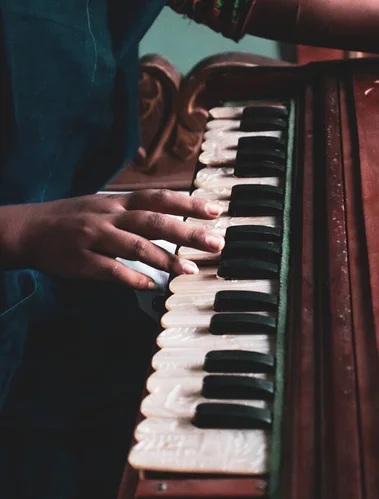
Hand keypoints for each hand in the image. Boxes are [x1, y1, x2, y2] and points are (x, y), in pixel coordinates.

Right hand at [0, 190, 224, 288]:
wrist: (29, 229)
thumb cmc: (71, 219)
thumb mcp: (103, 205)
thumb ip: (134, 211)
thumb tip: (170, 216)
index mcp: (116, 202)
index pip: (159, 198)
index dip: (188, 202)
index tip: (215, 210)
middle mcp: (109, 216)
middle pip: (154, 221)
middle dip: (188, 231)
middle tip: (216, 242)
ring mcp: (95, 238)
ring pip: (136, 246)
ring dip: (166, 259)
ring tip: (189, 269)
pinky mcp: (82, 261)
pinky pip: (111, 271)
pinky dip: (133, 279)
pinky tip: (152, 286)